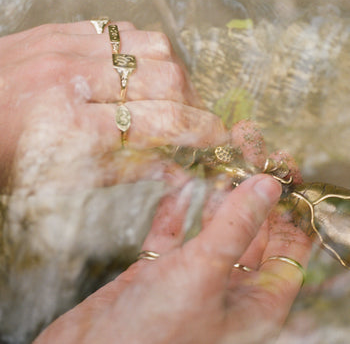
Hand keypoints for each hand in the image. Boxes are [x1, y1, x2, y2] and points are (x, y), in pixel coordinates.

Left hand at [0, 21, 226, 190]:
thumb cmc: (19, 162)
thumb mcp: (74, 181)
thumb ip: (132, 171)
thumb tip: (179, 171)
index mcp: (75, 128)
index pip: (160, 122)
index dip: (199, 130)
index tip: (217, 137)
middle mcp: (75, 79)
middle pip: (165, 77)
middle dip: (193, 102)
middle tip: (194, 121)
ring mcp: (68, 46)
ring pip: (153, 47)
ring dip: (175, 75)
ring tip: (171, 97)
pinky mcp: (63, 29)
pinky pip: (126, 31)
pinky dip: (147, 54)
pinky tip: (143, 74)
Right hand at [33, 121, 311, 343]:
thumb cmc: (152, 335)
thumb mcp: (204, 274)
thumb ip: (236, 227)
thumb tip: (267, 186)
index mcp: (254, 305)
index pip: (288, 251)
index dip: (290, 212)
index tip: (288, 173)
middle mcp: (226, 291)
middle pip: (250, 233)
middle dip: (252, 194)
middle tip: (251, 155)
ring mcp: (190, 280)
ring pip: (211, 231)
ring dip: (214, 199)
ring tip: (220, 163)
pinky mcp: (157, 272)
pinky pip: (173, 233)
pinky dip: (175, 209)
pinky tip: (178, 184)